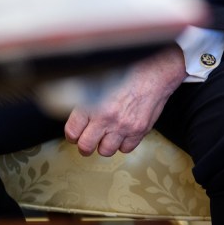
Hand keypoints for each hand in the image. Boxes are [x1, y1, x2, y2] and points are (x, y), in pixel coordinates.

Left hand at [64, 44, 185, 156]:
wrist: (152, 73)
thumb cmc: (124, 72)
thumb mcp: (95, 80)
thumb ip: (83, 98)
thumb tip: (73, 110)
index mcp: (90, 104)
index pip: (72, 132)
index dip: (71, 135)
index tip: (74, 135)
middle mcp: (105, 118)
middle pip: (86, 146)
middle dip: (84, 147)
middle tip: (85, 143)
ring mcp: (123, 127)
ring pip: (105, 151)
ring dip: (103, 146)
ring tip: (104, 138)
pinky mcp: (139, 131)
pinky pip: (126, 149)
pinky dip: (122, 144)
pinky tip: (121, 134)